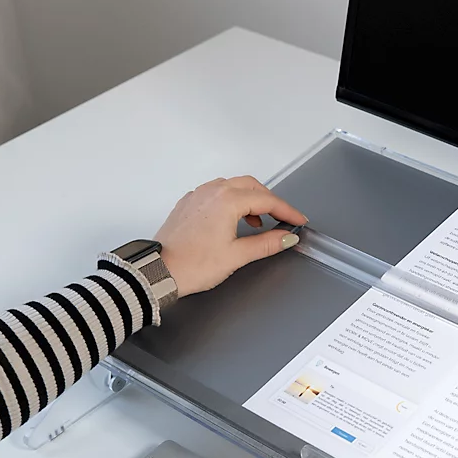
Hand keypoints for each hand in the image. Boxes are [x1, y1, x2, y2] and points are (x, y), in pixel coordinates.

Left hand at [154, 175, 307, 297]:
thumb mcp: (237, 256)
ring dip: (250, 200)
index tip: (298, 221)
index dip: (287, 211)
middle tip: (283, 219)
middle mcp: (212, 192)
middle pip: (251, 186)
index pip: (267, 200)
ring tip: (258, 223)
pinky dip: (230, 201)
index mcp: (227, 201)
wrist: (159, 272)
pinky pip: (215, 193)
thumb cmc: (191, 264)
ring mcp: (198, 196)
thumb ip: (266, 244)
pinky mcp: (188, 204)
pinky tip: (232, 220)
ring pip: (232, 186)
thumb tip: (286, 238)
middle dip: (270, 201)